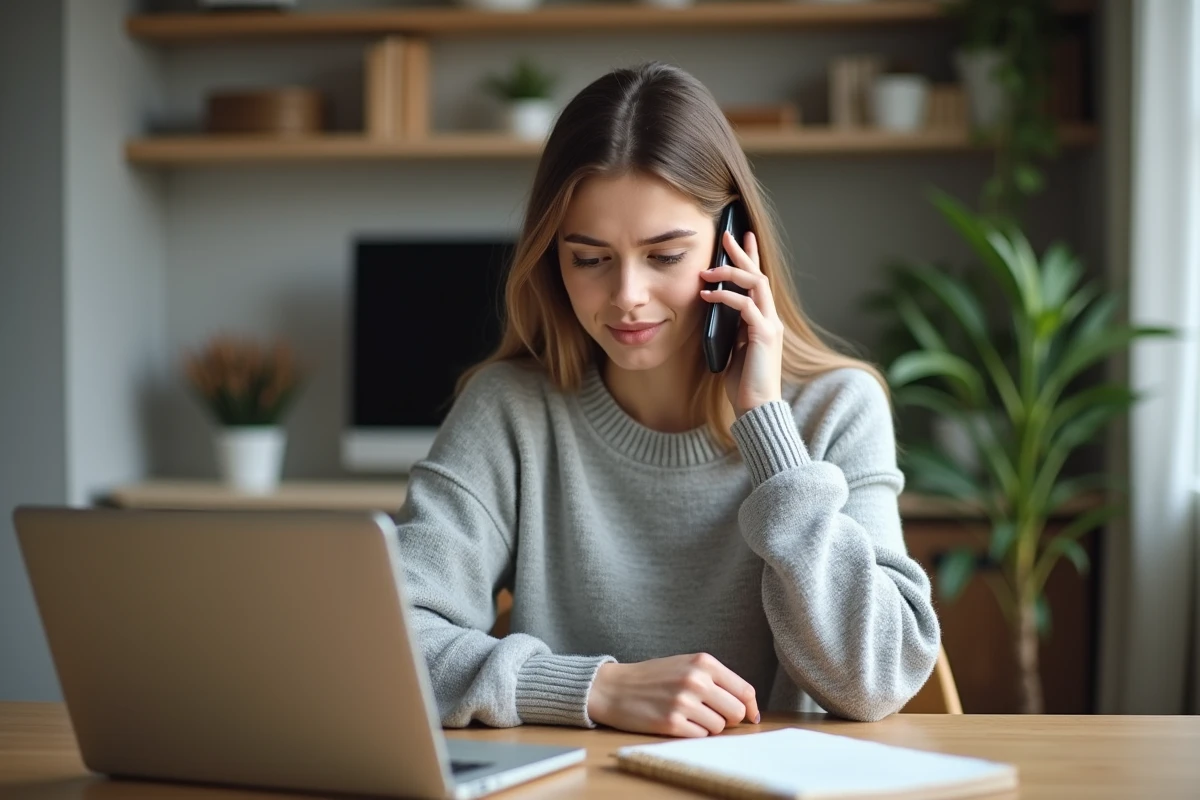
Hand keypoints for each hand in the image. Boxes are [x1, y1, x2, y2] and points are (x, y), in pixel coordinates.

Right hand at [586, 653, 760, 736]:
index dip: (750, 707)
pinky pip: (700, 736)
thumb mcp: (686, 665)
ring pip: (719, 727)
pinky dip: (693, 733)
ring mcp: (684, 702)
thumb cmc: (653, 677)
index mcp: (703, 662)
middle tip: (711, 714)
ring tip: (688, 715)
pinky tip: (678, 723)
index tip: (749, 716)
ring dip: (708, 726)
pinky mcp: (671, 723)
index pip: (744, 690)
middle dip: (728, 718)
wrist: (614, 688)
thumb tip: (747, 706)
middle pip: (736, 712)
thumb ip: (715, 679)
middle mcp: (696, 680)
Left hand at [700, 231, 783, 417]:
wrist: (756, 408)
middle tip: (726, 234)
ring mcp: (769, 326)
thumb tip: (712, 310)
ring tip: (708, 269)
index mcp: (763, 321)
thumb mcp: (732, 349)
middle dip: (742, 253)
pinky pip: (745, 306)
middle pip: (758, 276)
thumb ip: (729, 329)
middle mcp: (770, 319)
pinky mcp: (763, 335)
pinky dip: (725, 297)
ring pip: (755, 284)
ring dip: (731, 272)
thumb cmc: (743, 383)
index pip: (758, 283)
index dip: (750, 259)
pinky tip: (707, 295)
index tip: (741, 239)